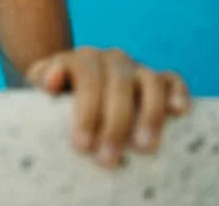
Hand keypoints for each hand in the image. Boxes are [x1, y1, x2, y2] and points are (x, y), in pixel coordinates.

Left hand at [26, 47, 189, 167]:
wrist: (70, 81)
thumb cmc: (55, 92)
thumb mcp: (39, 85)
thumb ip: (42, 79)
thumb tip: (52, 80)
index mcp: (82, 59)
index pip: (87, 78)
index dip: (87, 111)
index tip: (82, 145)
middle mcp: (112, 59)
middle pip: (118, 84)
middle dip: (115, 124)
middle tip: (107, 159)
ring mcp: (136, 68)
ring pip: (149, 81)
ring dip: (149, 114)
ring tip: (144, 147)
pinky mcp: (158, 78)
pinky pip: (172, 79)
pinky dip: (178, 93)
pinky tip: (179, 112)